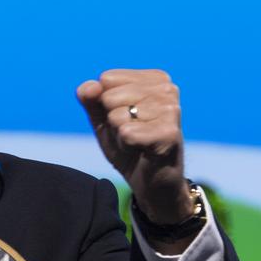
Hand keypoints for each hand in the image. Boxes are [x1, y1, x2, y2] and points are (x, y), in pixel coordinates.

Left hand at [76, 69, 194, 225]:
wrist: (152, 182)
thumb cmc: (129, 145)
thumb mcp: (103, 118)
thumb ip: (90, 98)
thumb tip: (91, 86)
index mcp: (154, 78)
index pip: (106, 79)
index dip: (106, 105)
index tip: (126, 119)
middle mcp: (166, 89)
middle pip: (109, 97)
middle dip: (112, 121)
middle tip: (131, 134)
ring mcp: (170, 110)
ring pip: (117, 116)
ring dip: (120, 135)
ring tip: (138, 142)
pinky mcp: (168, 133)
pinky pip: (126, 134)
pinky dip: (126, 146)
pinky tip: (143, 151)